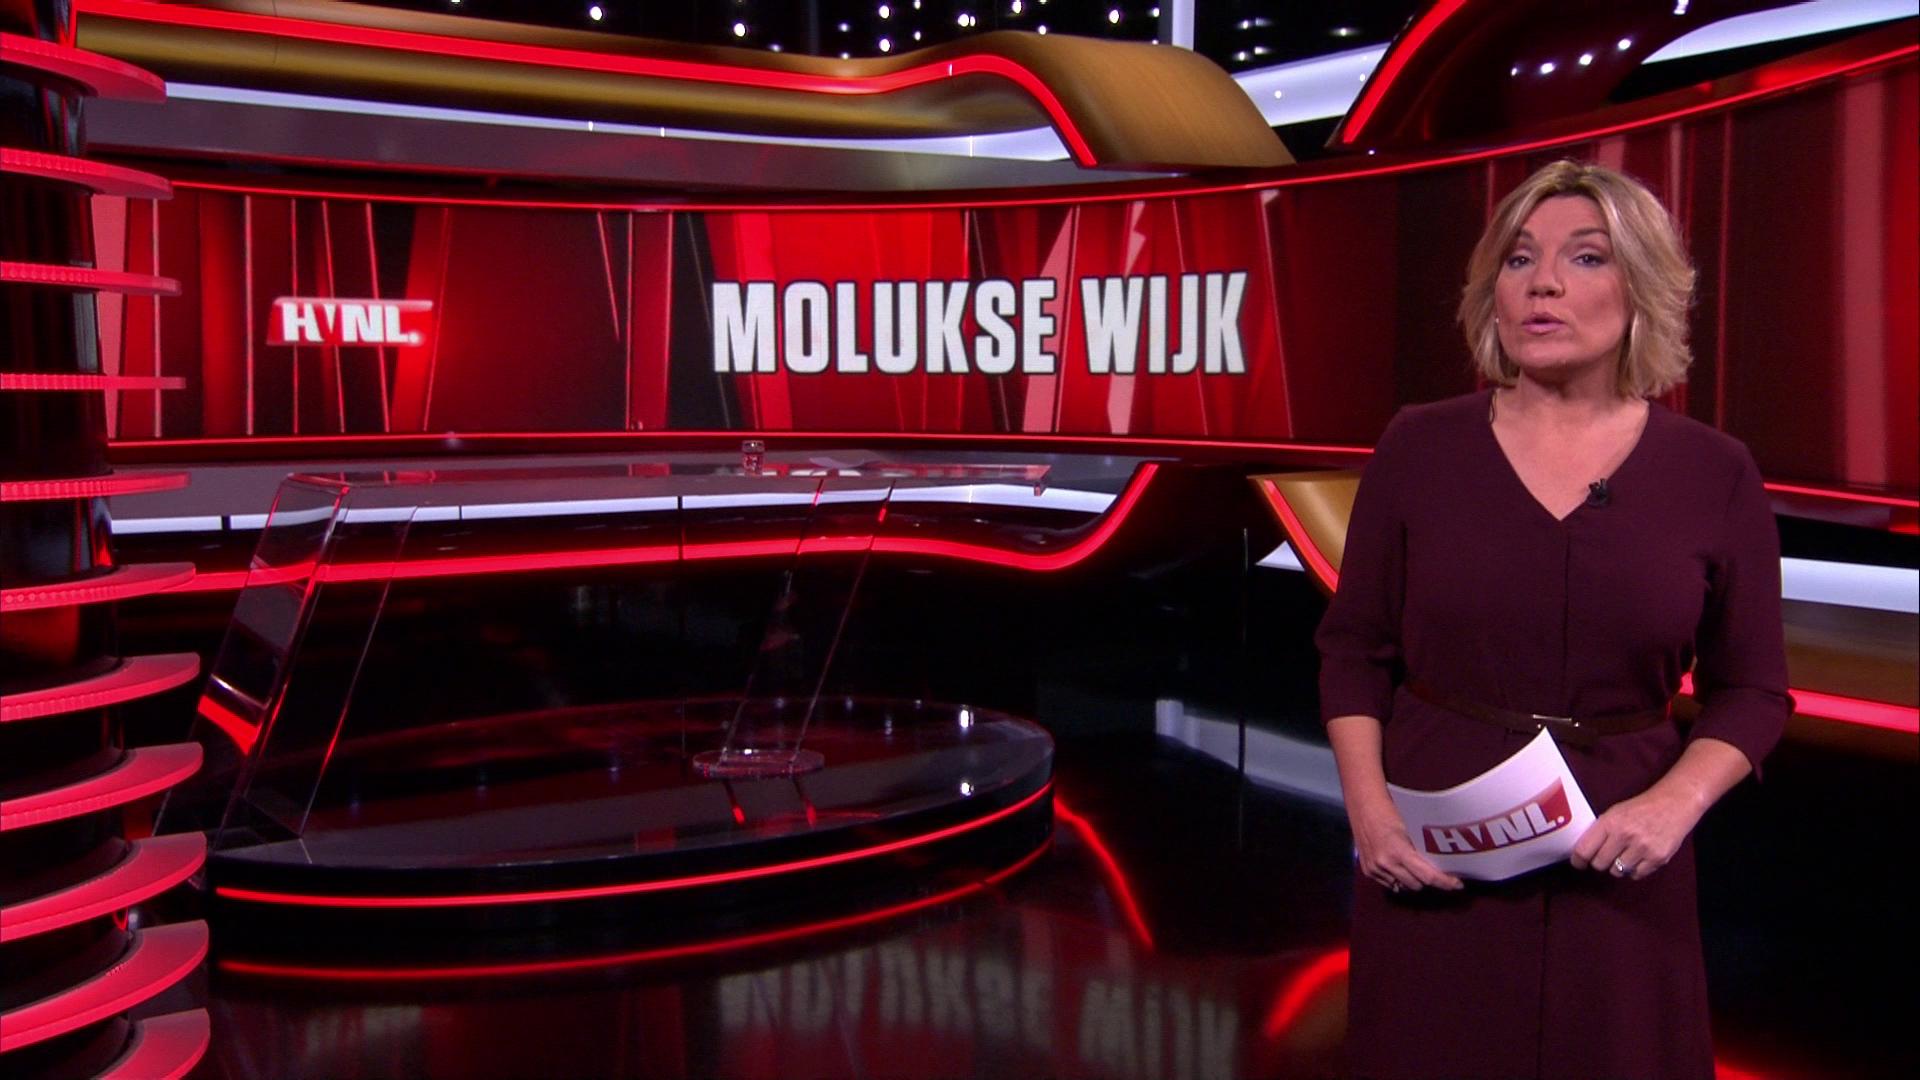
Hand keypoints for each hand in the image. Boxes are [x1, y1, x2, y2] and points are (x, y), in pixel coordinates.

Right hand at [1350, 801, 1463, 892]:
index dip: (1445, 882)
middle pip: (1417, 885)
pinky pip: (1389, 884)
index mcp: (1398, 852)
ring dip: (1411, 880)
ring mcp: (1375, 869)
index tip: (1457, 884)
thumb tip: (1438, 865)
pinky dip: (1397, 878)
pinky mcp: (1368, 871)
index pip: (1428, 876)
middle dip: (1427, 880)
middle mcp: (1385, 864)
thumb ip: (1420, 850)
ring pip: (1402, 887)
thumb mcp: (1409, 829)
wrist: (1362, 803)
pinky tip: (1399, 867)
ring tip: (1416, 868)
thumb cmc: (1388, 810)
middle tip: (1435, 871)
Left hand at [1569, 787, 1703, 880]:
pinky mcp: (1658, 858)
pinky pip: (1636, 875)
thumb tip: (1583, 852)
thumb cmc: (1642, 808)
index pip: (1584, 850)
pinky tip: (1638, 857)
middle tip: (1606, 855)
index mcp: (1610, 822)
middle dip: (1600, 861)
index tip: (1578, 863)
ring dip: (1618, 866)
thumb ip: (1600, 830)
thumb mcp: (1615, 812)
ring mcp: (1642, 848)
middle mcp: (1625, 835)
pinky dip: (1635, 870)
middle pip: (1600, 864)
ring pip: (1617, 872)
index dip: (1578, 860)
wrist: (1673, 804)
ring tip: (1625, 853)